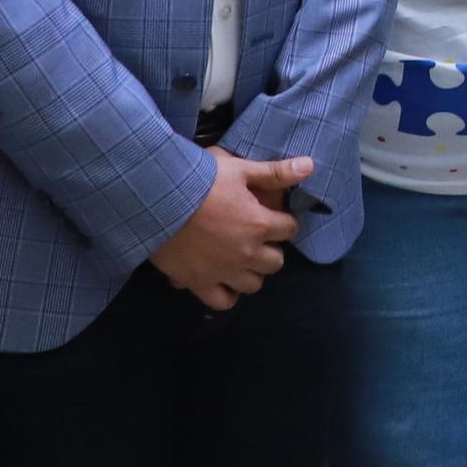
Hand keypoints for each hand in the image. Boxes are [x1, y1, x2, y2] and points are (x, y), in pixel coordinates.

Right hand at [151, 148, 306, 308]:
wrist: (156, 198)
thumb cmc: (199, 180)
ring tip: (241, 258)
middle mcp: (247, 254)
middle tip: (256, 238)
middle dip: (270, 249)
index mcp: (260, 225)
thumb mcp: (239, 169)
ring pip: (253, 284)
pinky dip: (227, 294)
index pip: (289, 229)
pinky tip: (223, 280)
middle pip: (275, 262)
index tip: (273, 216)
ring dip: (252, 272)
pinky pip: (223, 301)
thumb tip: (310, 165)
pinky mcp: (199, 282)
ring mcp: (223, 271)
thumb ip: (275, 172)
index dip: (284, 221)